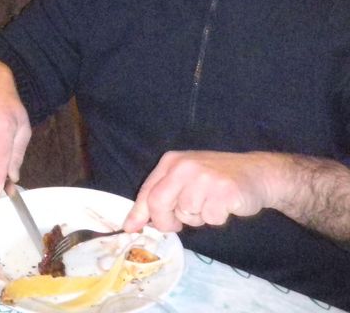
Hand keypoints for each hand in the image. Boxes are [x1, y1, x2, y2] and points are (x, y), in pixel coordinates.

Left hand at [124, 150, 280, 233]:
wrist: (258, 173)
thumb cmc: (217, 179)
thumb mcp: (186, 179)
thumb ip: (162, 195)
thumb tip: (135, 222)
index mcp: (171, 161)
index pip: (147, 191)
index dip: (138, 213)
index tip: (131, 228)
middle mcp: (184, 166)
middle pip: (159, 204)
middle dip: (166, 221)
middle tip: (179, 223)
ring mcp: (204, 177)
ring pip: (186, 215)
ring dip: (198, 218)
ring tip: (210, 203)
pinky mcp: (224, 191)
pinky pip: (210, 219)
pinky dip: (217, 218)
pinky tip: (225, 205)